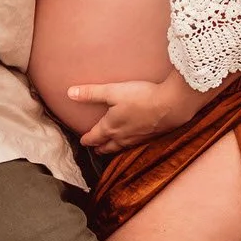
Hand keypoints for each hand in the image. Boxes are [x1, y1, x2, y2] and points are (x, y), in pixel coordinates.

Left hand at [69, 78, 197, 153]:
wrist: (171, 105)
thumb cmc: (141, 97)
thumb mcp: (112, 91)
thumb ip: (91, 93)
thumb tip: (69, 93)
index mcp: (111, 127)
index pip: (94, 137)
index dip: (86, 139)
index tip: (82, 141)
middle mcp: (123, 137)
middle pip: (107, 146)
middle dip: (99, 147)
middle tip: (95, 149)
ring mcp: (138, 139)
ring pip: (121, 148)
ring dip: (114, 149)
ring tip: (111, 148)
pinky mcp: (151, 137)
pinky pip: (135, 145)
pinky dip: (129, 146)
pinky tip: (134, 142)